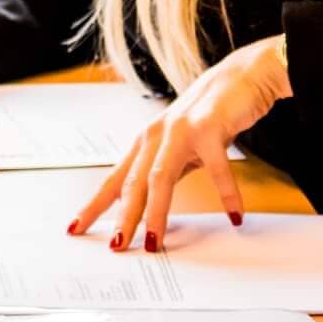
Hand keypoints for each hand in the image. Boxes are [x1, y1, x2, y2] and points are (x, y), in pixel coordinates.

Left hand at [71, 35, 290, 251]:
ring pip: (160, 178)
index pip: (115, 179)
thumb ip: (168, 170)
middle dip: (123, 218)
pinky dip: (227, 194)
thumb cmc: (212, 111)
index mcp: (147, 140)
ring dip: (155, 213)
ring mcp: (182, 130)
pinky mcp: (210, 128)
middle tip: (116, 247)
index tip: (77, 228)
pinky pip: (217, 169)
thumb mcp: (182, 143)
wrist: (245, 74)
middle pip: (133, 183)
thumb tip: (151, 206)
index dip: (95, 205)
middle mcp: (158, 134)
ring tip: (154, 241)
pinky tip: (235, 214)